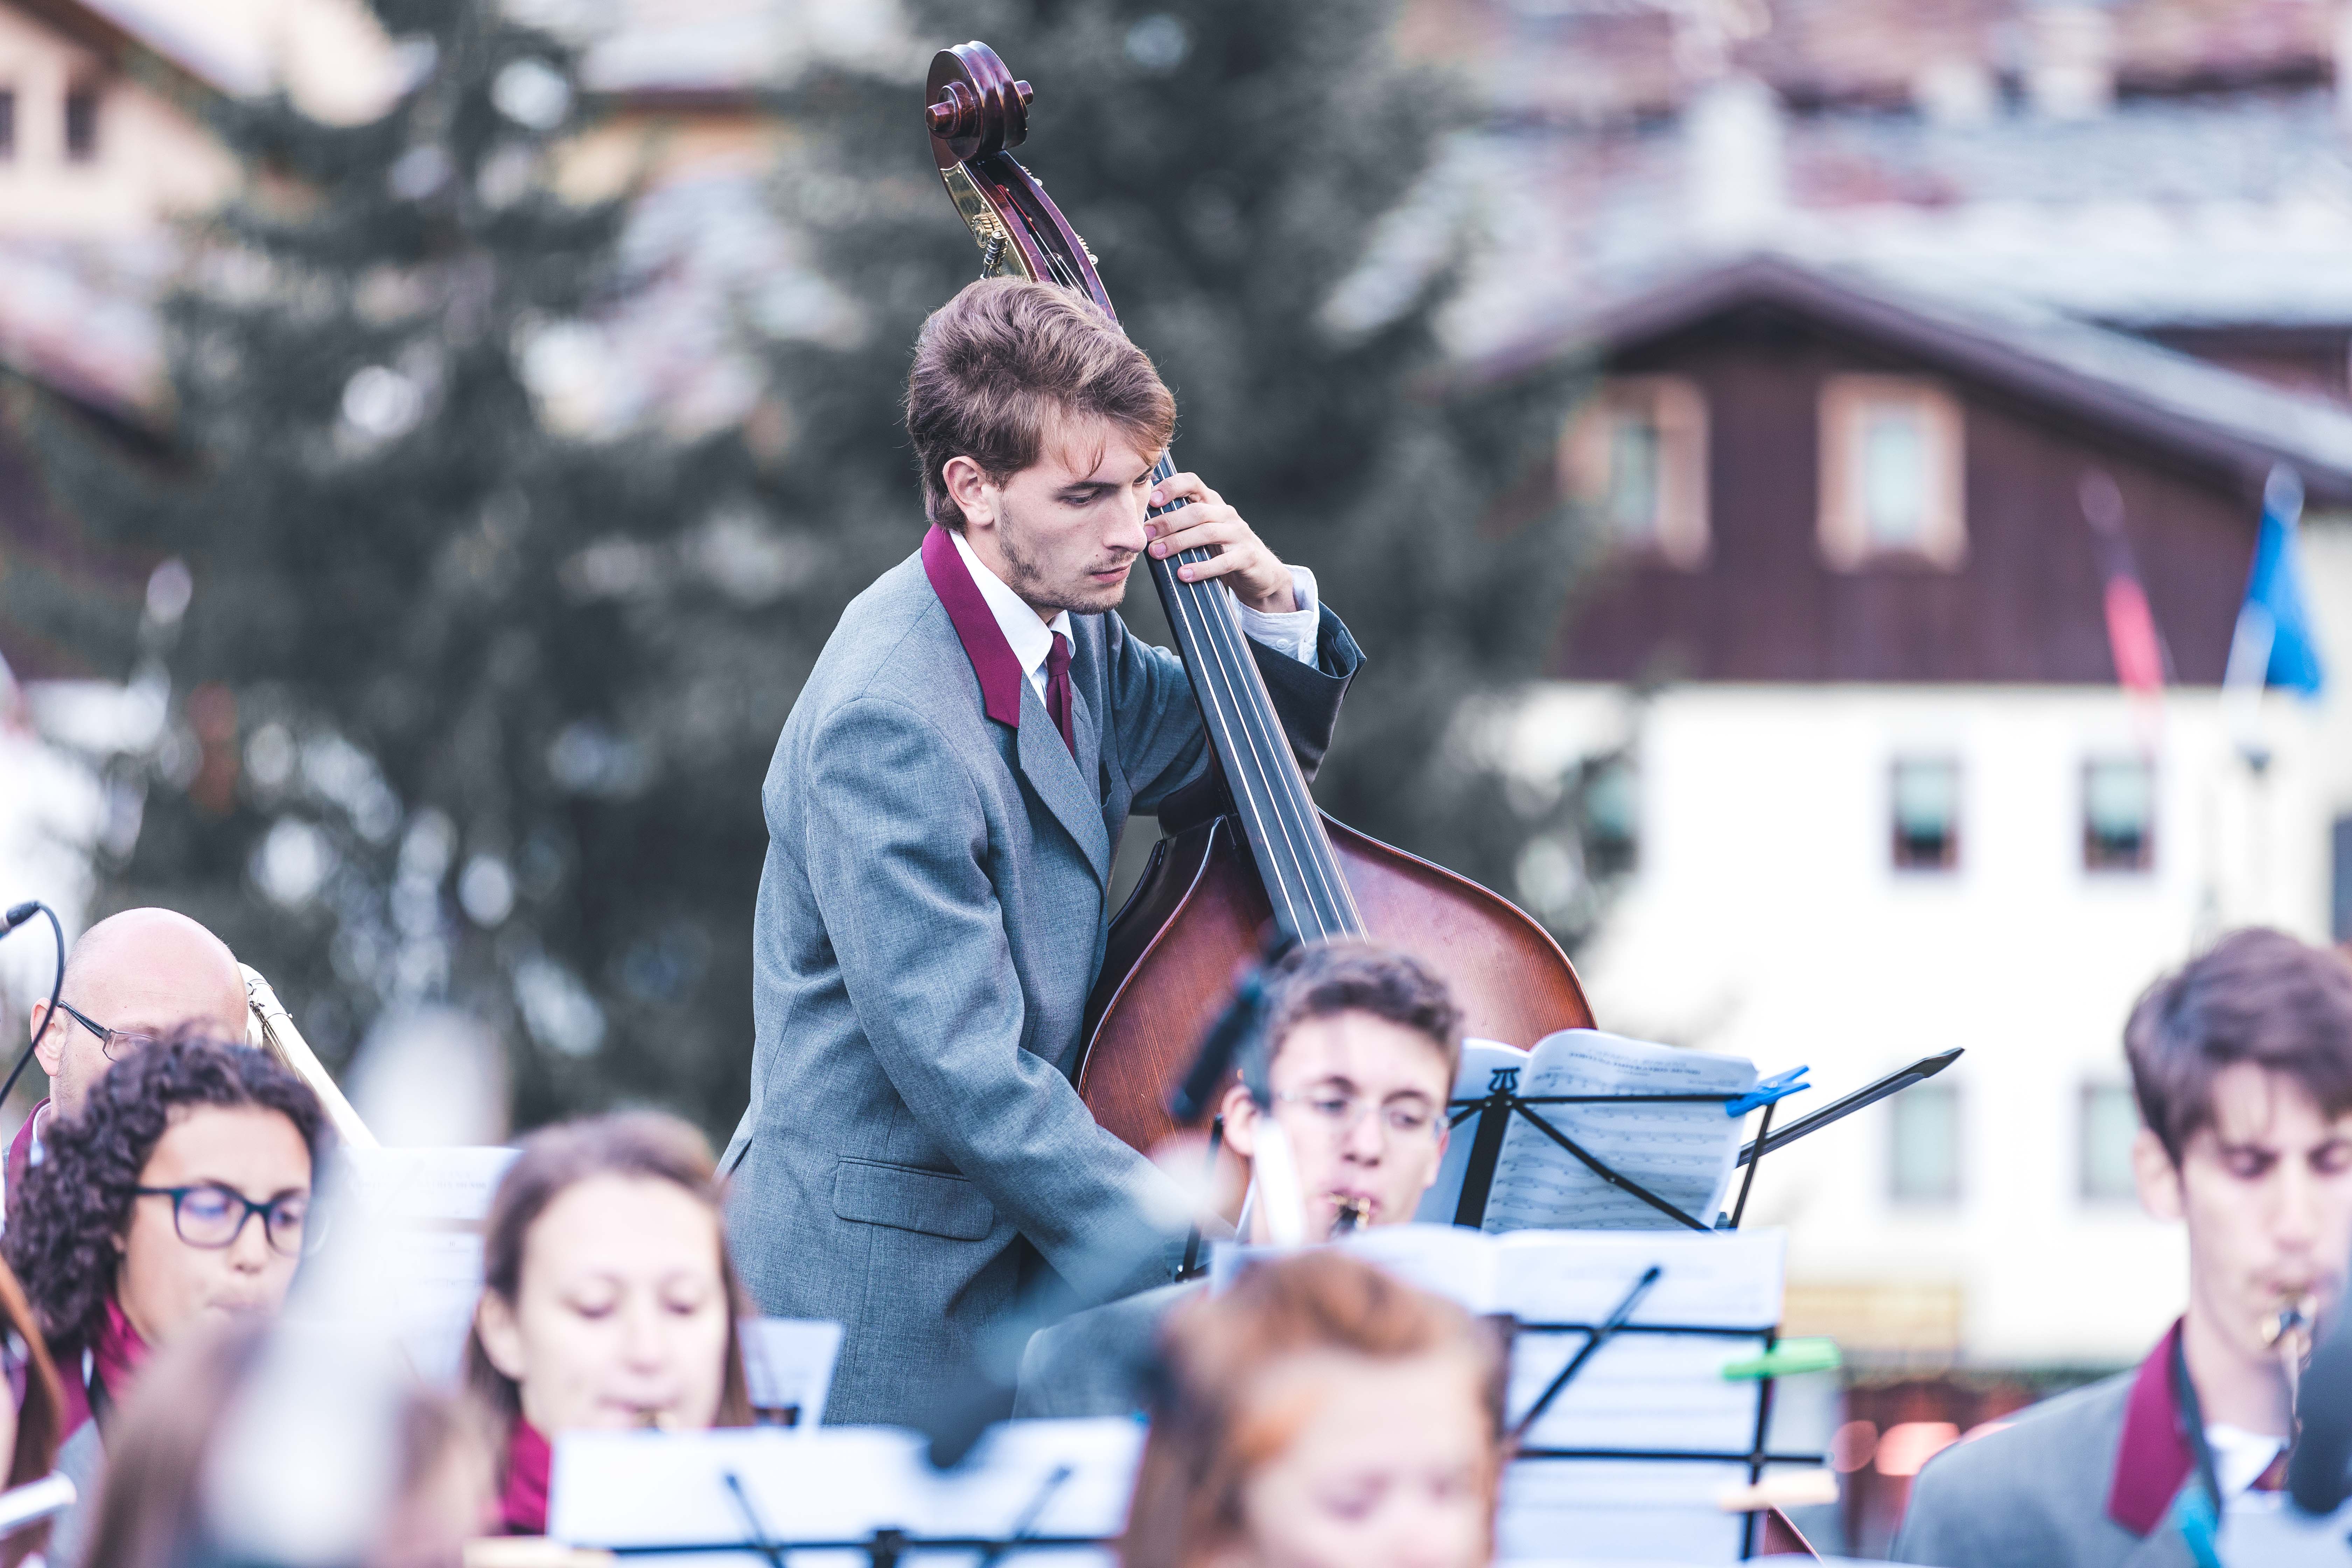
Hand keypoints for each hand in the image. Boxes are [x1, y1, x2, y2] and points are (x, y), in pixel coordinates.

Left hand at [1143, 471, 1296, 613]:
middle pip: (1196, 511)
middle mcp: (1226, 514)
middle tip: (1145, 534)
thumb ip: (1180, 525)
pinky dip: (1202, 568)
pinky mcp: (1246, 557)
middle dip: (1168, 522)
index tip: (1151, 499)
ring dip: (1178, 542)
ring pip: (1207, 533)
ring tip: (1157, 553)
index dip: (1172, 487)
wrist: (1261, 573)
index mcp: (1212, 503)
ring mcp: (1238, 534)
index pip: (1192, 483)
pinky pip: (1222, 561)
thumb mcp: (1202, 532)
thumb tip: (1140, 525)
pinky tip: (1183, 574)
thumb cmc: (1221, 551)